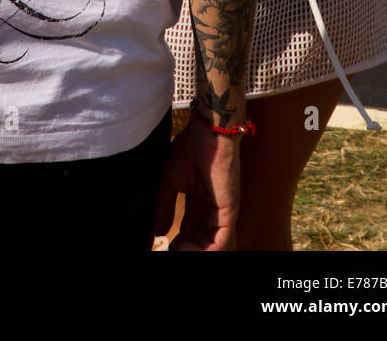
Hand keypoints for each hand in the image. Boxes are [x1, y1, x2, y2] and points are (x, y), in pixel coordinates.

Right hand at [153, 113, 241, 250]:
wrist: (207, 134)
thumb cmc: (191, 148)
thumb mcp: (169, 180)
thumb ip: (164, 206)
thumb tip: (156, 230)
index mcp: (199, 202)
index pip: (190, 231)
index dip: (178, 242)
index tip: (165, 247)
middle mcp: (211, 210)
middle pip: (200, 241)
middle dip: (185, 249)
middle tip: (170, 251)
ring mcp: (221, 213)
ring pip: (211, 244)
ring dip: (194, 251)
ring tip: (177, 251)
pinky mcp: (229, 212)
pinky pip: (221, 241)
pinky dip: (206, 250)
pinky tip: (188, 249)